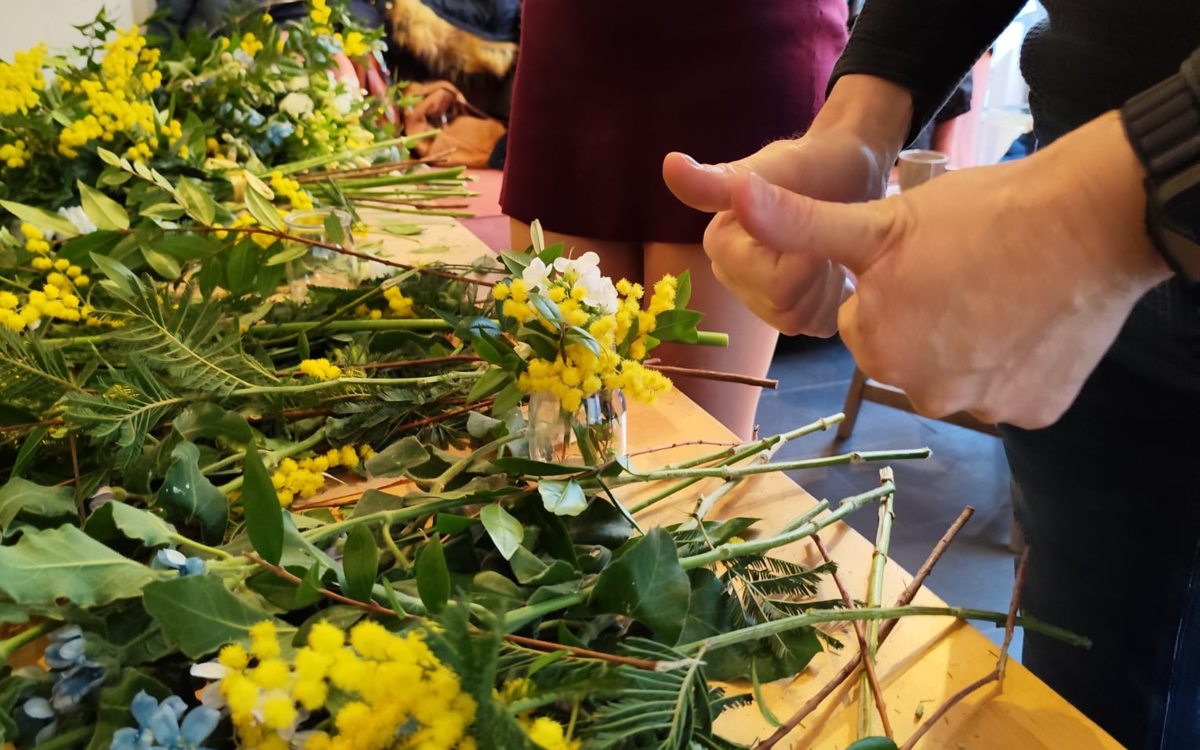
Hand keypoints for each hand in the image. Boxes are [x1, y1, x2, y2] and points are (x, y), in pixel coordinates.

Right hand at [663, 75, 912, 336]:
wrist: (851, 169)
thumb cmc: (817, 163)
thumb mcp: (781, 166)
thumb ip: (725, 179)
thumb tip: (670, 164)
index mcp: (720, 244)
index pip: (774, 283)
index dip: (808, 256)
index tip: (816, 220)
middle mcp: (731, 274)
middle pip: (784, 306)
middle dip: (817, 271)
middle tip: (828, 232)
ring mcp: (758, 297)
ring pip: (799, 318)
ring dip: (828, 284)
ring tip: (833, 245)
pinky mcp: (789, 311)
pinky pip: (814, 325)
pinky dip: (834, 299)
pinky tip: (837, 266)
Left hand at [709, 112, 1169, 427]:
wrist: (1090, 222)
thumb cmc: (976, 214)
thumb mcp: (878, 219)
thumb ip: (799, 223)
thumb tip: (732, 196)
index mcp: (877, 347)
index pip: (868, 323)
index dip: (893, 286)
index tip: (927, 258)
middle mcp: (923, 393)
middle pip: (908, 355)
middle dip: (926, 319)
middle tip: (965, 273)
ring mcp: (984, 410)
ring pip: (958, 375)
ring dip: (970, 344)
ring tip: (1000, 291)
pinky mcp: (1034, 415)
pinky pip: (1010, 392)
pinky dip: (1017, 364)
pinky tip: (1030, 321)